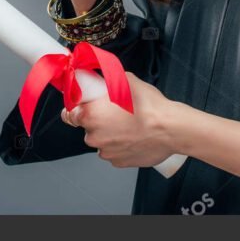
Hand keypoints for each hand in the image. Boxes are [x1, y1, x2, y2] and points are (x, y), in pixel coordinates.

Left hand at [61, 72, 176, 167]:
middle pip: (88, 128)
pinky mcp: (119, 162)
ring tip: (128, 125)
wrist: (170, 128)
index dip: (75, 109)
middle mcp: (94, 136)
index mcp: (90, 115)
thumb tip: (103, 78)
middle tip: (115, 112)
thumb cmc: (149, 106)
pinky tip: (133, 136)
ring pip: (102, 141)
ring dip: (110, 134)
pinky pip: (114, 152)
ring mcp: (106, 151)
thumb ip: (108, 80)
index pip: (69, 115)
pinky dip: (120, 145)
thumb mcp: (125, 81)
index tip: (82, 107)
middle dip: (98, 121)